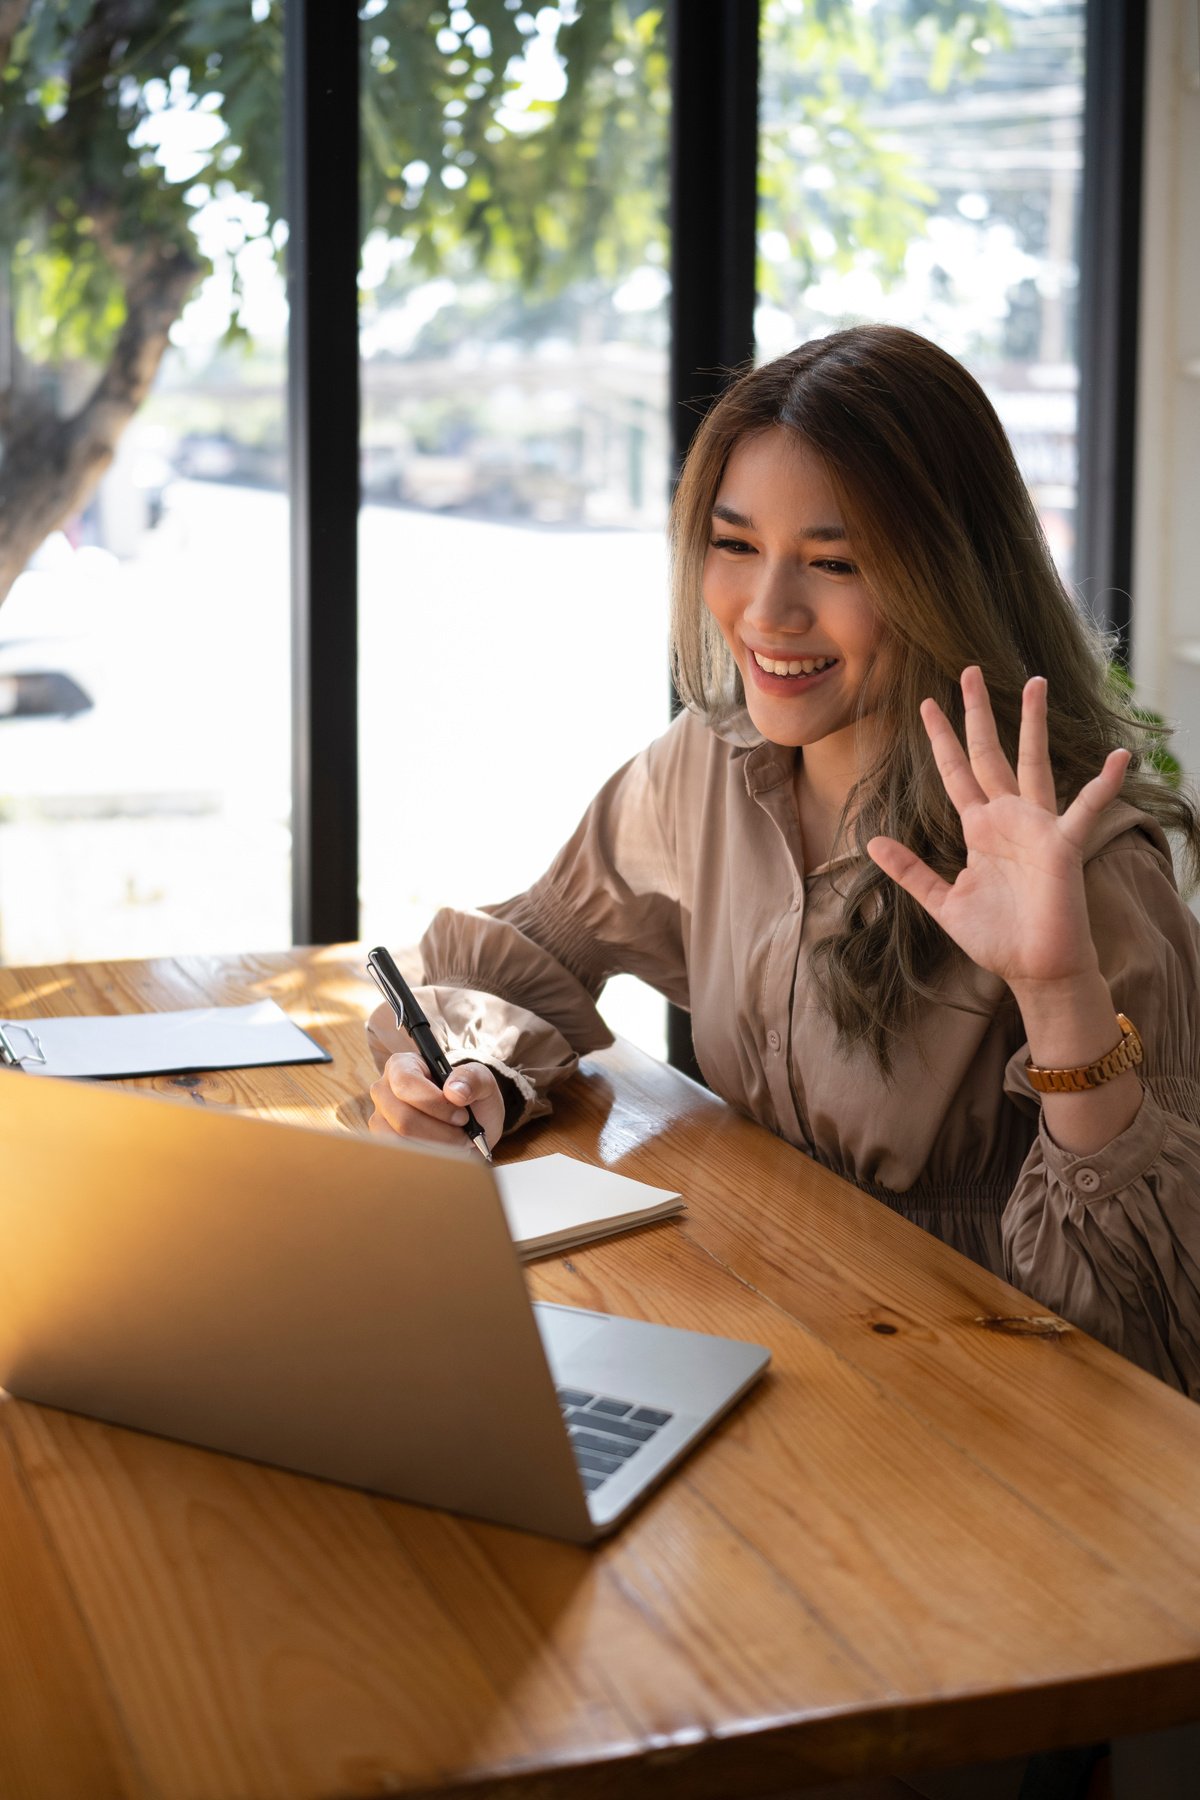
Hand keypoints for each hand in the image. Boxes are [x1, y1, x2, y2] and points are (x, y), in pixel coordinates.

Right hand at [368, 1054, 505, 1150]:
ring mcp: (381, 1118)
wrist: (469, 1125)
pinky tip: (444, 1152)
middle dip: (441, 1132)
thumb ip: (472, 1078)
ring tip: (456, 1142)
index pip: (406, 1083)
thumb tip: (454, 1092)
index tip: (463, 1116)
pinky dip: (428, 1159)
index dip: (435, 1103)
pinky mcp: (384, 1142)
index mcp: (402, 1065)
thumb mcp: (481, 1080)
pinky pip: (400, 1158)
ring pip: (401, 1141)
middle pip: (404, 1118)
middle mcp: (384, 1090)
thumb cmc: (471, 1097)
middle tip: (465, 1135)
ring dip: (437, 1148)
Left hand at [866, 666, 1130, 992]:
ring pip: (1034, 763)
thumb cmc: (996, 938)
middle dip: (977, 713)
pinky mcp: (1063, 846)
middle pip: (990, 753)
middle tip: (967, 670)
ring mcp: (1037, 828)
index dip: (941, 739)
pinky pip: (1087, 809)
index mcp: (980, 829)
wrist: (1035, 970)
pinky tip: (1119, 756)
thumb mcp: (942, 902)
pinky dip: (1104, 784)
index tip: (925, 704)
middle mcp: (1008, 819)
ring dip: (1033, 724)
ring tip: (1034, 682)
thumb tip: (873, 843)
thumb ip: (910, 872)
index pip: (956, 773)